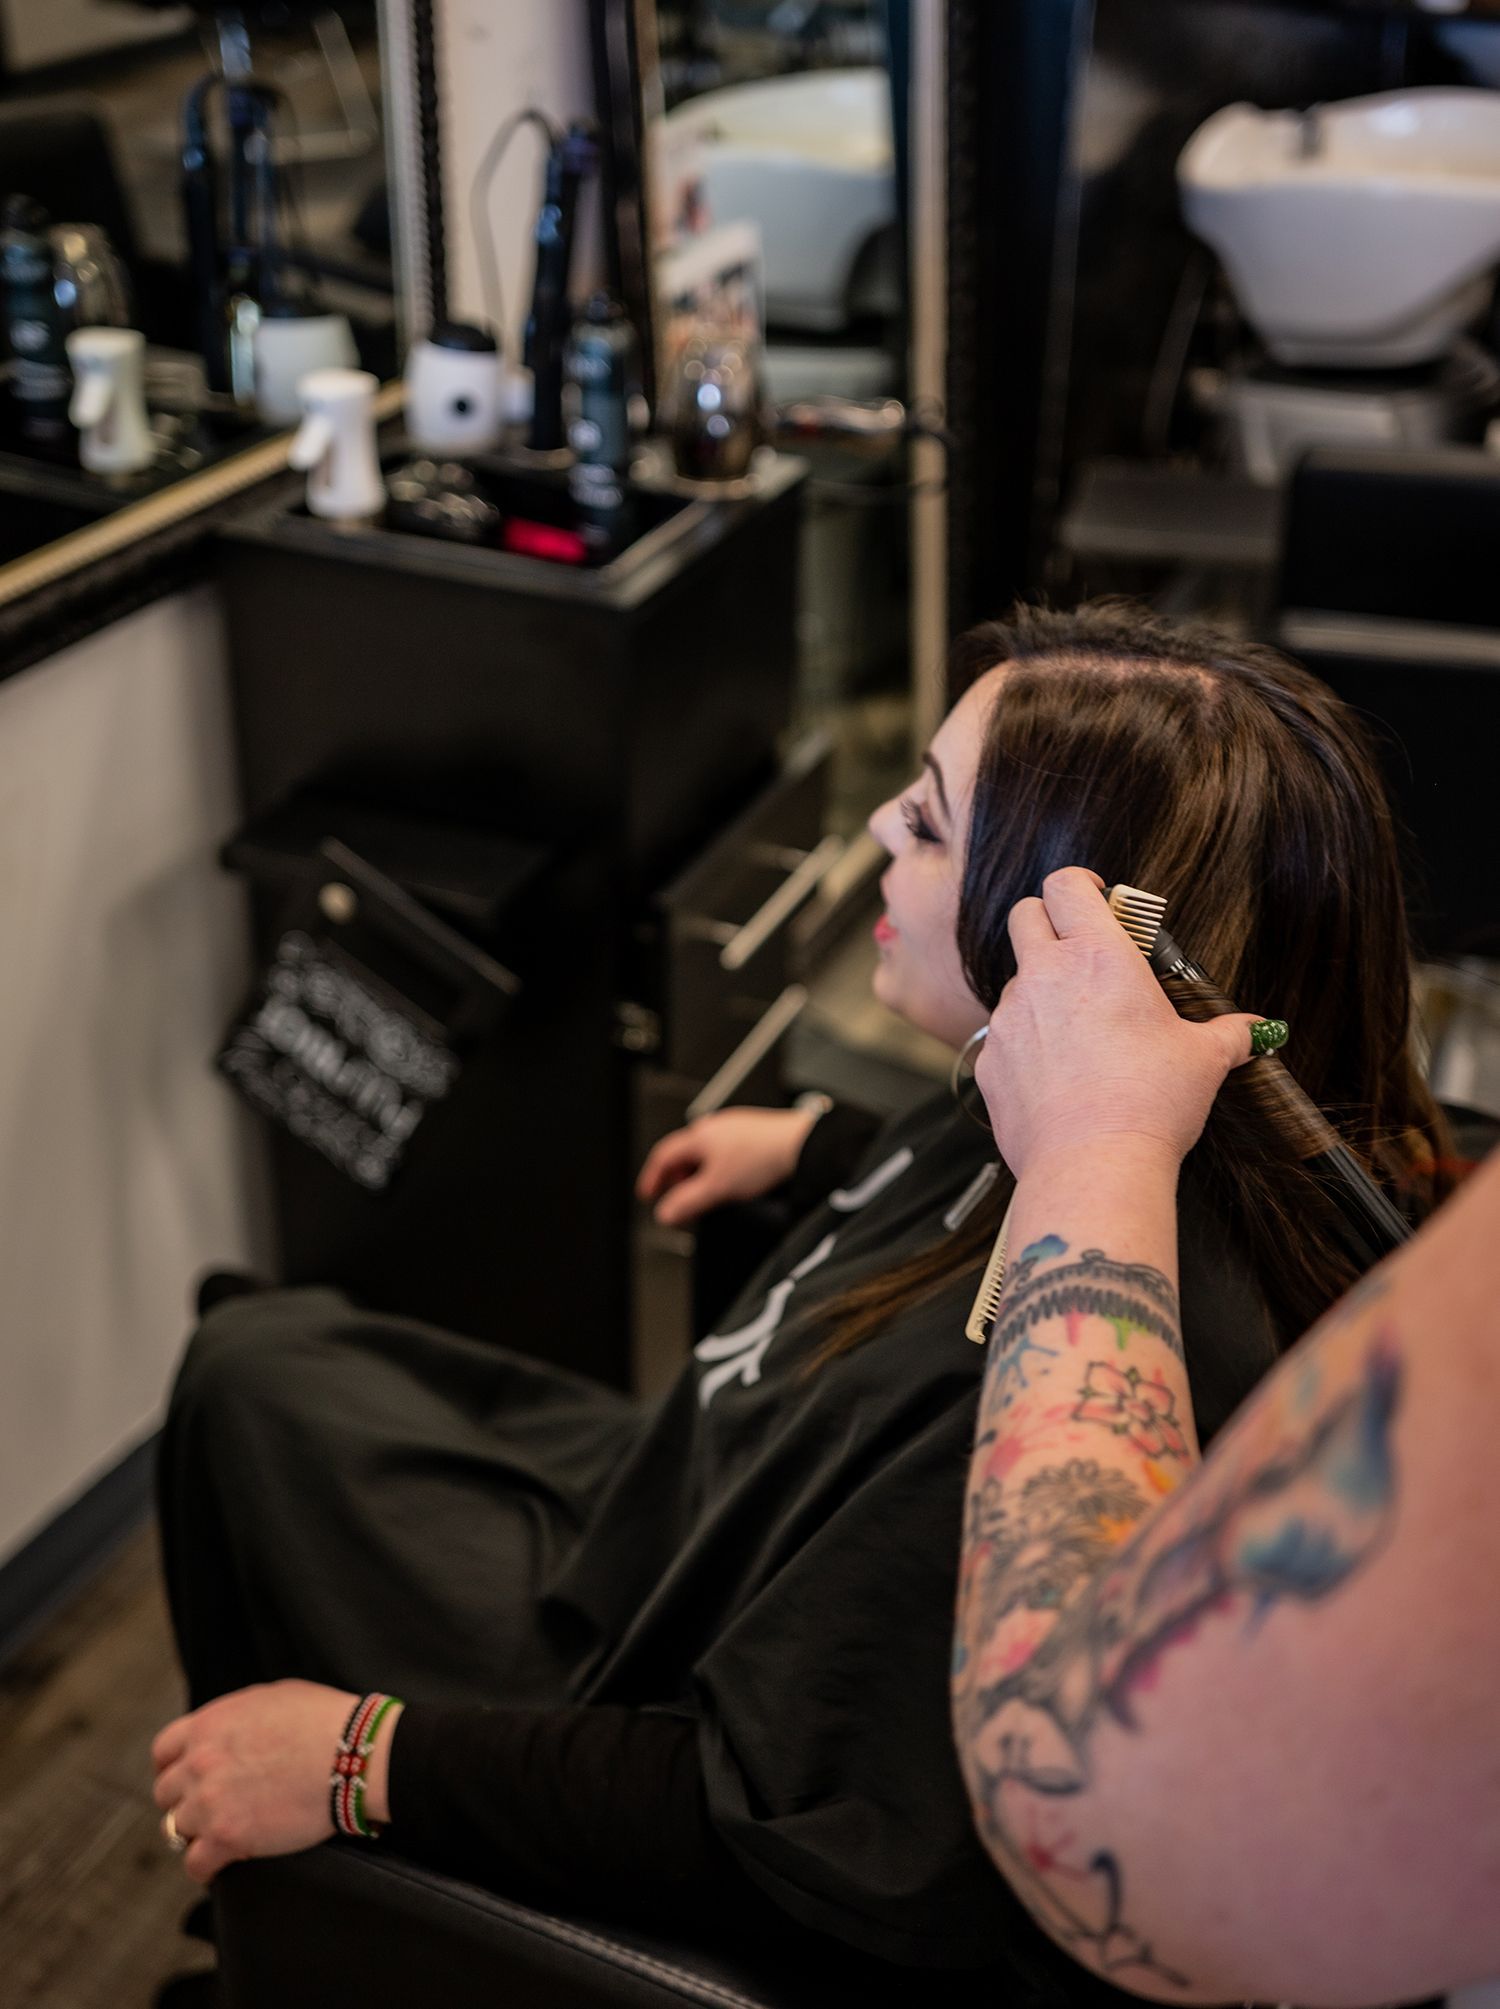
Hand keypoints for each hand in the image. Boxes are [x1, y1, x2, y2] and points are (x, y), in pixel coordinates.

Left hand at [151, 1680, 397, 1883]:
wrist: (351, 1753)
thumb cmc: (323, 1720)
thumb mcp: (271, 1697)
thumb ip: (235, 1717)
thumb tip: (230, 1731)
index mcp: (208, 1725)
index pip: (164, 1751)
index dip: (174, 1767)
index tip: (186, 1779)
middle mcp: (200, 1762)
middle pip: (166, 1793)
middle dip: (185, 1800)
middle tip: (207, 1808)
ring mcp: (210, 1801)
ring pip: (177, 1828)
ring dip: (196, 1832)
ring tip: (217, 1836)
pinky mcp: (227, 1837)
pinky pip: (195, 1864)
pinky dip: (205, 1867)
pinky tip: (220, 1864)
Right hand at [635, 1105, 819, 1226]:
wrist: (801, 1144)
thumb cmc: (763, 1158)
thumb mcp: (718, 1188)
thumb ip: (688, 1202)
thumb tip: (666, 1213)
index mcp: (699, 1136)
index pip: (663, 1155)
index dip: (652, 1177)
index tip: (648, 1193)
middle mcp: (714, 1127)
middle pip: (683, 1153)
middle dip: (676, 1177)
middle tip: (678, 1197)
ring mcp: (733, 1127)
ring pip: (705, 1152)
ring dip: (698, 1173)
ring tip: (706, 1192)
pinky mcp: (752, 1132)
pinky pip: (724, 1150)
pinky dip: (718, 1167)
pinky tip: (731, 1180)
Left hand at [976, 868, 1262, 1179]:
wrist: (1093, 1162)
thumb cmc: (1151, 1103)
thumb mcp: (1203, 1060)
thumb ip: (1227, 1034)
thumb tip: (1256, 1030)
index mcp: (1098, 955)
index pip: (1066, 885)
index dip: (1079, 884)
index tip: (1095, 898)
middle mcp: (1045, 975)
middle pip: (1023, 915)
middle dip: (1046, 922)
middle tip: (1077, 950)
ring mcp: (1010, 1016)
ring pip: (1015, 981)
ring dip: (1039, 991)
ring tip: (1078, 1032)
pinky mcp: (989, 1058)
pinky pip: (1003, 1036)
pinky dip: (1024, 1044)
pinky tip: (1056, 1076)